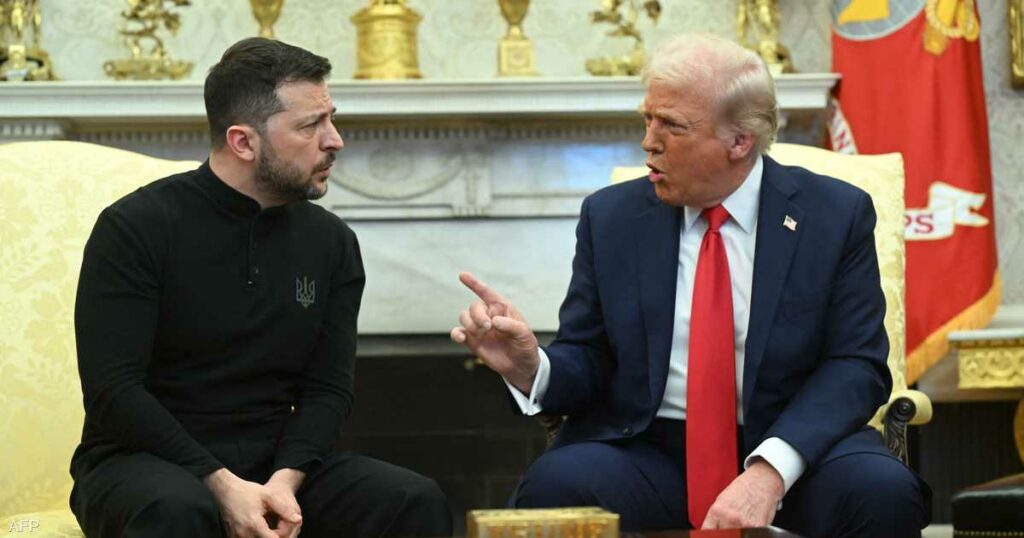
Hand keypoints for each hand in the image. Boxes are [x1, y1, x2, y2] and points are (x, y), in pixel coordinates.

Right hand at [204, 468, 301, 537]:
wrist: (225, 490)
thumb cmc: (248, 491)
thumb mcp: (268, 496)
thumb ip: (284, 509)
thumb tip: (298, 519)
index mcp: (254, 525)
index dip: (283, 535)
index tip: (285, 528)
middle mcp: (244, 534)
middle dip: (275, 537)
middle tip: (278, 526)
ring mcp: (236, 537)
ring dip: (265, 537)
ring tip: (271, 528)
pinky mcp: (232, 537)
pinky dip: (256, 537)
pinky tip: (261, 530)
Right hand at [450, 272, 539, 392]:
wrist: (521, 366)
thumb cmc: (525, 345)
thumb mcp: (524, 334)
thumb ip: (510, 325)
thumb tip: (494, 321)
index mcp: (502, 308)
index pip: (487, 293)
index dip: (474, 284)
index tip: (462, 275)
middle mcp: (488, 315)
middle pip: (474, 307)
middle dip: (478, 315)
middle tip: (487, 327)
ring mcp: (479, 328)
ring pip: (464, 317)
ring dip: (469, 323)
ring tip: (481, 333)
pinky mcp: (472, 341)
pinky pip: (458, 333)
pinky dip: (456, 334)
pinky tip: (460, 338)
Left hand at [701, 460, 783, 529]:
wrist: (762, 481)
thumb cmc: (743, 488)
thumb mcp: (722, 500)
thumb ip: (716, 517)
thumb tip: (712, 530)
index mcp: (717, 511)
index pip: (708, 531)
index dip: (710, 535)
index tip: (715, 533)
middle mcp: (729, 518)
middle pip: (722, 535)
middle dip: (726, 532)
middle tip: (730, 526)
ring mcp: (743, 524)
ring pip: (736, 535)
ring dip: (738, 531)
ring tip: (742, 522)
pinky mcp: (758, 527)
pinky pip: (751, 534)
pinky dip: (751, 532)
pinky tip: (751, 523)